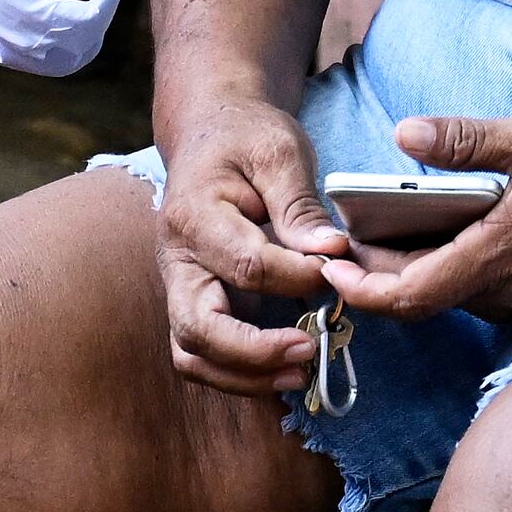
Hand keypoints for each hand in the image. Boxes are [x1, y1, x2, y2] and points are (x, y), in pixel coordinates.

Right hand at [153, 91, 348, 397]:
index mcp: (193, 216)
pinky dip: (240, 374)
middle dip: (255, 352)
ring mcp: (179, 287)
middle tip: (308, 351)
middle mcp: (175, 260)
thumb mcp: (279, 152)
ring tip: (300, 374)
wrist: (210, 136)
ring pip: (192, 354)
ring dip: (244, 376)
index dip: (297, 277)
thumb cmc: (245, 139)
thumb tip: (331, 254)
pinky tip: (285, 370)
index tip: (336, 269)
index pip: (247, 265)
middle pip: (198, 328)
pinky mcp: (194, 302)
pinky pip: (204, 355)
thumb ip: (301, 205)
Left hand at [323, 111, 511, 324]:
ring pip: (452, 294)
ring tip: (377, 231)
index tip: (327, 269)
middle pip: (421, 298)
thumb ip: (465, 140)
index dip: (360, 291)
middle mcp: (510, 290)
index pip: (408, 297)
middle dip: (374, 276)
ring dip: (412, 270)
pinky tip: (442, 228)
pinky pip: (483, 287)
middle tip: (338, 241)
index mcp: (498, 257)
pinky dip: (450, 264)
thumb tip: (403, 134)